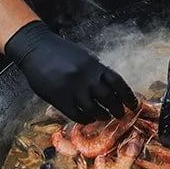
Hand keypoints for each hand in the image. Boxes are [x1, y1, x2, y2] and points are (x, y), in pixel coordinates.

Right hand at [4, 20, 136, 123]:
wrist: (37, 49)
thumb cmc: (61, 52)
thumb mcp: (84, 57)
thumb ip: (96, 71)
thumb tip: (111, 88)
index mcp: (94, 65)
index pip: (117, 82)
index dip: (128, 95)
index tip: (133, 104)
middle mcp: (86, 77)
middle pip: (109, 98)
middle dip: (118, 109)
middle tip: (121, 114)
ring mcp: (72, 89)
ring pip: (94, 109)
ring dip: (102, 116)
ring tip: (105, 117)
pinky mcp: (59, 99)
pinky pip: (77, 114)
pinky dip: (86, 119)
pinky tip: (89, 118)